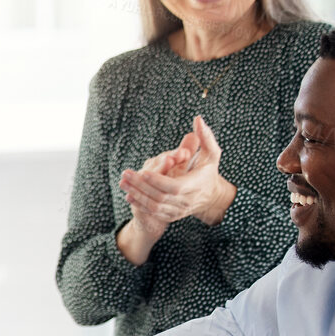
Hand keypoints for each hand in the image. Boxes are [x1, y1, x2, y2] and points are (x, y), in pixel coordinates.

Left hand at [118, 116, 236, 228]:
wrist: (211, 196)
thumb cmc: (208, 170)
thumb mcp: (211, 154)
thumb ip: (205, 137)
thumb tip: (198, 119)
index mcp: (196, 185)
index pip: (175, 186)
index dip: (158, 180)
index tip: (143, 171)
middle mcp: (188, 200)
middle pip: (161, 196)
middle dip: (141, 186)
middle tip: (126, 173)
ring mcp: (180, 210)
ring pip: (155, 206)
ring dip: (137, 195)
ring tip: (123, 182)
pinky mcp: (172, 216)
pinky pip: (154, 212)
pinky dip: (140, 205)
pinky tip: (128, 195)